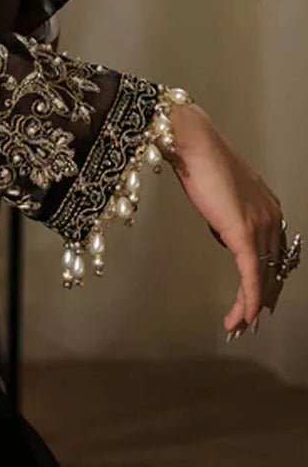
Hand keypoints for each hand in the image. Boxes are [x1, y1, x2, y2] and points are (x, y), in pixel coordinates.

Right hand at [166, 101, 287, 336]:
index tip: (255, 298)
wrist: (192, 141)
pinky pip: (252, 274)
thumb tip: (224, 229)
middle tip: (247, 320)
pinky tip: (244, 316)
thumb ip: (228, 212)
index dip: (265, 279)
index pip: (273, 253)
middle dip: (261, 298)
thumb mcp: (220, 191)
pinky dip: (250, 299)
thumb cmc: (199, 159)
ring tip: (238, 324)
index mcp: (268, 207)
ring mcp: (260, 224)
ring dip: (251, 304)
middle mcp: (272, 217)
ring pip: (263, 276)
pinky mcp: (244, 232)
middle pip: (273, 268)